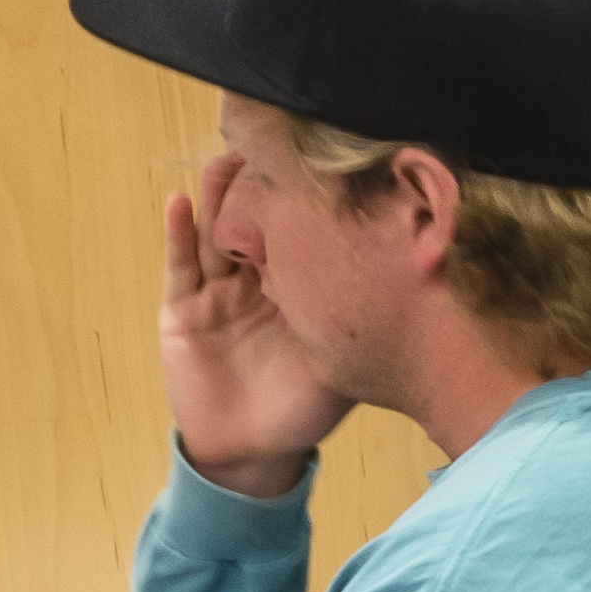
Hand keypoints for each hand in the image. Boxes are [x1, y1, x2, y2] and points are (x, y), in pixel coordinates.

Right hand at [158, 159, 350, 494]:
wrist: (253, 449)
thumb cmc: (304, 406)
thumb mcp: (343, 357)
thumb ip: (360, 320)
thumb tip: (411, 284)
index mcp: (298, 285)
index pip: (299, 231)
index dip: (304, 199)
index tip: (319, 159)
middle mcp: (257, 279)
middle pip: (256, 220)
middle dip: (261, 184)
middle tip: (269, 141)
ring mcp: (219, 291)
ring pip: (216, 231)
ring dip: (219, 196)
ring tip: (227, 159)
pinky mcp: (184, 309)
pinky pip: (180, 266)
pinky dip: (179, 233)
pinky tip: (182, 203)